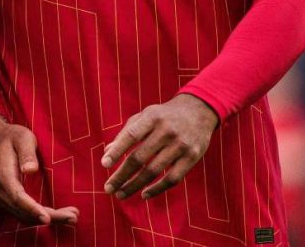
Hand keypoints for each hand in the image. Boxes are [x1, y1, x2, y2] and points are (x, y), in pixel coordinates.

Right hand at [0, 113, 78, 225]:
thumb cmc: (11, 137)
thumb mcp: (22, 138)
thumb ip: (27, 154)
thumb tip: (31, 170)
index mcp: (3, 175)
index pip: (17, 198)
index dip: (33, 209)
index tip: (48, 218)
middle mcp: (0, 190)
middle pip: (24, 212)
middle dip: (50, 217)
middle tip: (73, 217)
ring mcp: (2, 197)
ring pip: (24, 216)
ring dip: (48, 219)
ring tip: (71, 217)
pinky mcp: (7, 199)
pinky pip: (23, 213)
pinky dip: (39, 216)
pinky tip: (56, 215)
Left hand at [101, 94, 217, 199]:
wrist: (200, 110)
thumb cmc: (165, 115)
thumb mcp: (146, 115)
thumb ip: (126, 132)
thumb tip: (107, 152)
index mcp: (152, 117)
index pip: (131, 135)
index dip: (117, 150)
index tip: (104, 164)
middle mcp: (166, 130)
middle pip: (140, 158)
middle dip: (121, 175)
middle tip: (108, 188)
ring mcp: (180, 145)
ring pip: (154, 171)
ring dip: (134, 185)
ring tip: (121, 194)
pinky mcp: (192, 157)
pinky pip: (172, 179)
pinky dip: (157, 189)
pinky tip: (144, 194)